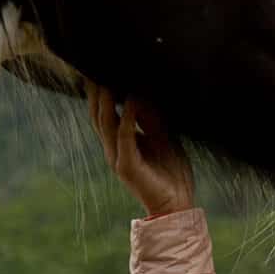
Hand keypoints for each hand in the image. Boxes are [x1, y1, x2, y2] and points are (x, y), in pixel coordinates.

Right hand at [87, 83, 195, 217]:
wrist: (178, 204)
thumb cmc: (171, 172)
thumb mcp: (163, 136)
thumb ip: (150, 118)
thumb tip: (139, 93)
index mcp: (121, 143)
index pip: (104, 114)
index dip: (99, 94)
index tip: (99, 70)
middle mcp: (114, 149)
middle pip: (98, 117)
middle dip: (96, 94)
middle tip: (96, 69)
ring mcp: (118, 158)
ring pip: (106, 125)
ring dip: (107, 101)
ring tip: (107, 80)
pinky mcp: (127, 167)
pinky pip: (124, 138)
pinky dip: (126, 118)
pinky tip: (129, 102)